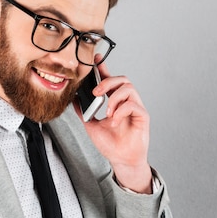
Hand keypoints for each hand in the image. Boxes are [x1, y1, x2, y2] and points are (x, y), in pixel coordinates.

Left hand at [73, 62, 152, 192]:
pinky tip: (114, 121)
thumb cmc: (110, 144)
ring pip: (129, 88)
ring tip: (107, 112)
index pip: (110, 80)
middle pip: (122, 79)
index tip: (95, 58)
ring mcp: (135, 108)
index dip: (103, 67)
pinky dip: (121, 111)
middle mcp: (126, 102)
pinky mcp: (143, 116)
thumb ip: (83, 111)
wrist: (121, 160)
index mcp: (114, 102)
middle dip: (107, 82)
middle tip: (96, 93)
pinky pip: (134, 105)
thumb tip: (73, 99)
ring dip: (114, 98)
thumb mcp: (91, 125)